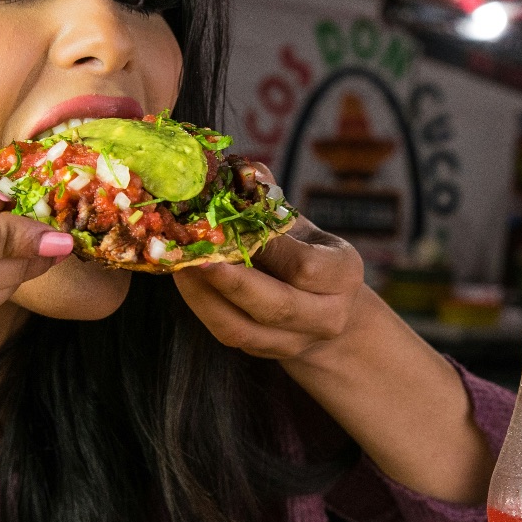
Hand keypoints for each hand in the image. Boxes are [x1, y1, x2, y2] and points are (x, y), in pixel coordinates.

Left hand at [173, 218, 365, 359]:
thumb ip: (270, 201)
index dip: (265, 249)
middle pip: (276, 306)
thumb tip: (239, 169)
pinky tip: (183, 280)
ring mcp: (296, 341)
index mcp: (343, 274)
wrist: (323, 308)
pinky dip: (201, 307)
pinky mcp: (264, 352)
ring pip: (243, 328)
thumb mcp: (299, 225)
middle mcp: (327, 315)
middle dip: (230, 281)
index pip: (305, 268)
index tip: (230, 226)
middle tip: (192, 253)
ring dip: (203, 297)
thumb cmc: (306, 251)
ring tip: (178, 265)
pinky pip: (228, 335)